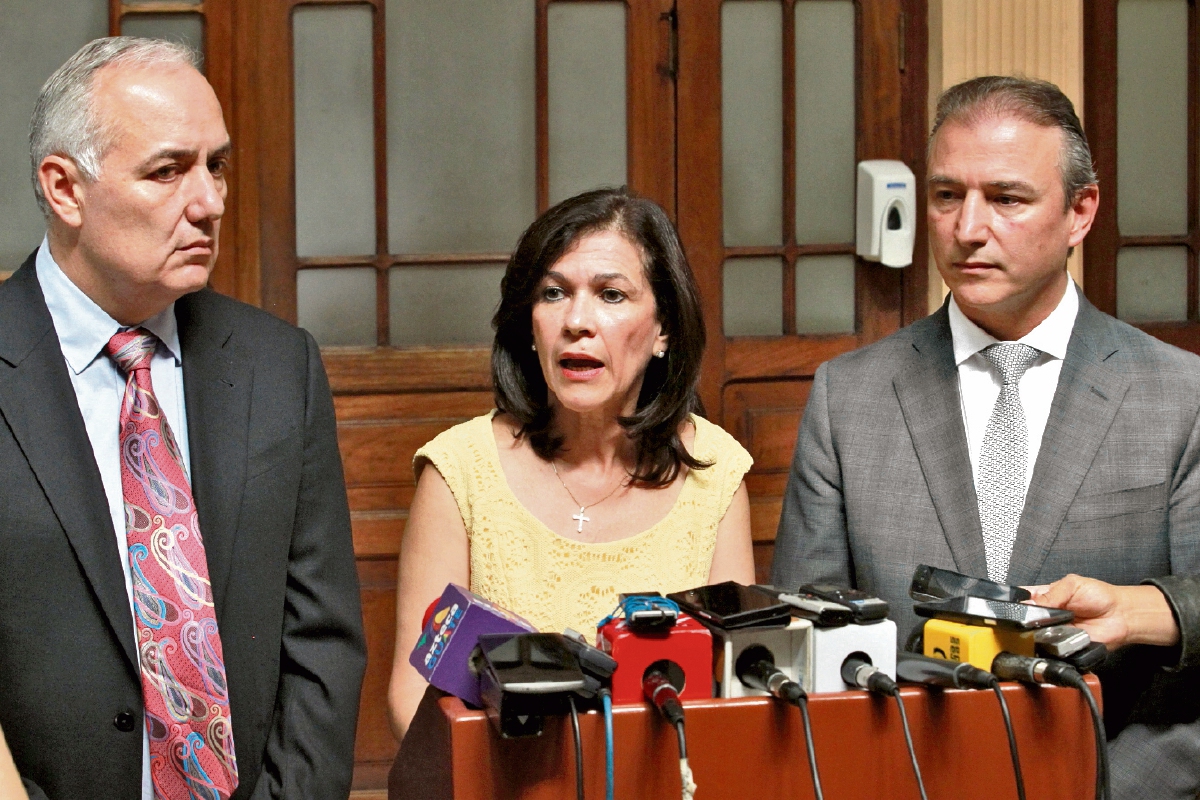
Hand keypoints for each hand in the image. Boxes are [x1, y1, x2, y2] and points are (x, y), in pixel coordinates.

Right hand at [1029, 574, 1178, 650]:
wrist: (1120, 617)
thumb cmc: (1099, 596)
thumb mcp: (1072, 585)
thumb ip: (1050, 594)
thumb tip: (1029, 604)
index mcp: (1043, 596)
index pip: (1019, 598)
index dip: (1013, 602)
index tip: (1017, 604)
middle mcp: (1044, 614)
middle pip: (1022, 619)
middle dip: (1027, 618)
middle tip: (1041, 614)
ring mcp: (1051, 631)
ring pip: (1032, 635)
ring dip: (1040, 631)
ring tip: (1055, 624)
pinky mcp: (1060, 646)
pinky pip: (1049, 648)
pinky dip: (1051, 644)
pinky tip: (1060, 636)